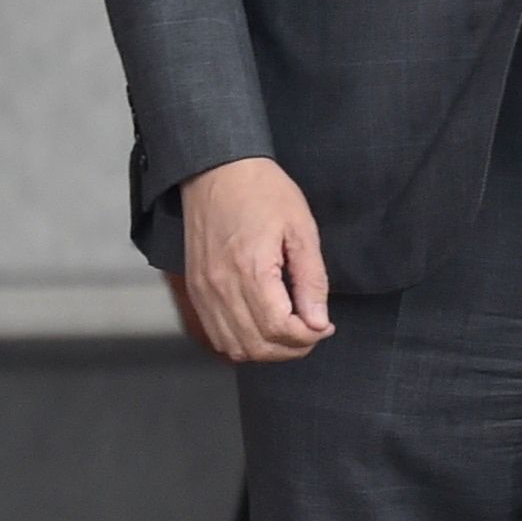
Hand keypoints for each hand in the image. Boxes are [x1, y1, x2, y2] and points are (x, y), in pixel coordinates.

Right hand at [171, 157, 333, 362]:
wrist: (215, 171)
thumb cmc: (262, 192)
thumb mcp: (302, 230)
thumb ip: (311, 281)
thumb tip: (318, 323)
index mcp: (250, 269)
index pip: (279, 328)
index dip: (308, 336)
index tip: (324, 325)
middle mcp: (220, 285)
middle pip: (257, 345)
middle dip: (291, 348)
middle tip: (311, 330)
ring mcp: (204, 289)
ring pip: (234, 347)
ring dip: (267, 349)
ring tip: (288, 331)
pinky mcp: (196, 289)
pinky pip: (216, 334)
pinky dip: (242, 342)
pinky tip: (262, 326)